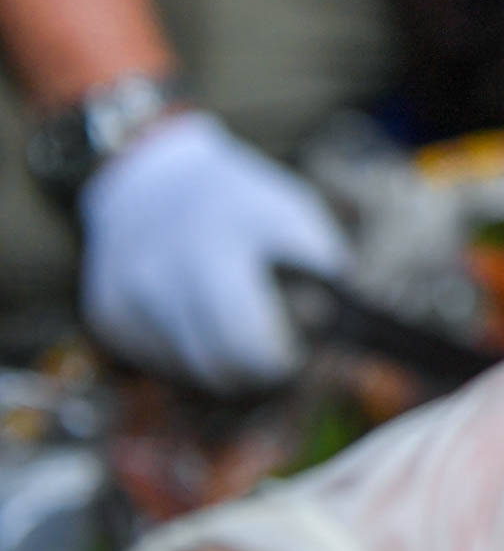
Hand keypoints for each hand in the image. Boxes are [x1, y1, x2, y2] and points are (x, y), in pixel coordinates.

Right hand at [78, 111, 346, 391]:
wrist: (150, 177)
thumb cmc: (240, 200)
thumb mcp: (292, 211)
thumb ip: (322, 262)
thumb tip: (350, 316)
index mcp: (220, 249)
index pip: (251, 342)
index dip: (280, 363)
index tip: (297, 358)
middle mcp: (166, 276)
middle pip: (218, 365)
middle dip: (252, 374)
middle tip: (273, 363)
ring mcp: (130, 297)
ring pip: (185, 369)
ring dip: (215, 365)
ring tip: (234, 330)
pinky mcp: (106, 314)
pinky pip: (152, 360)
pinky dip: (179, 352)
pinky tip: (191, 318)